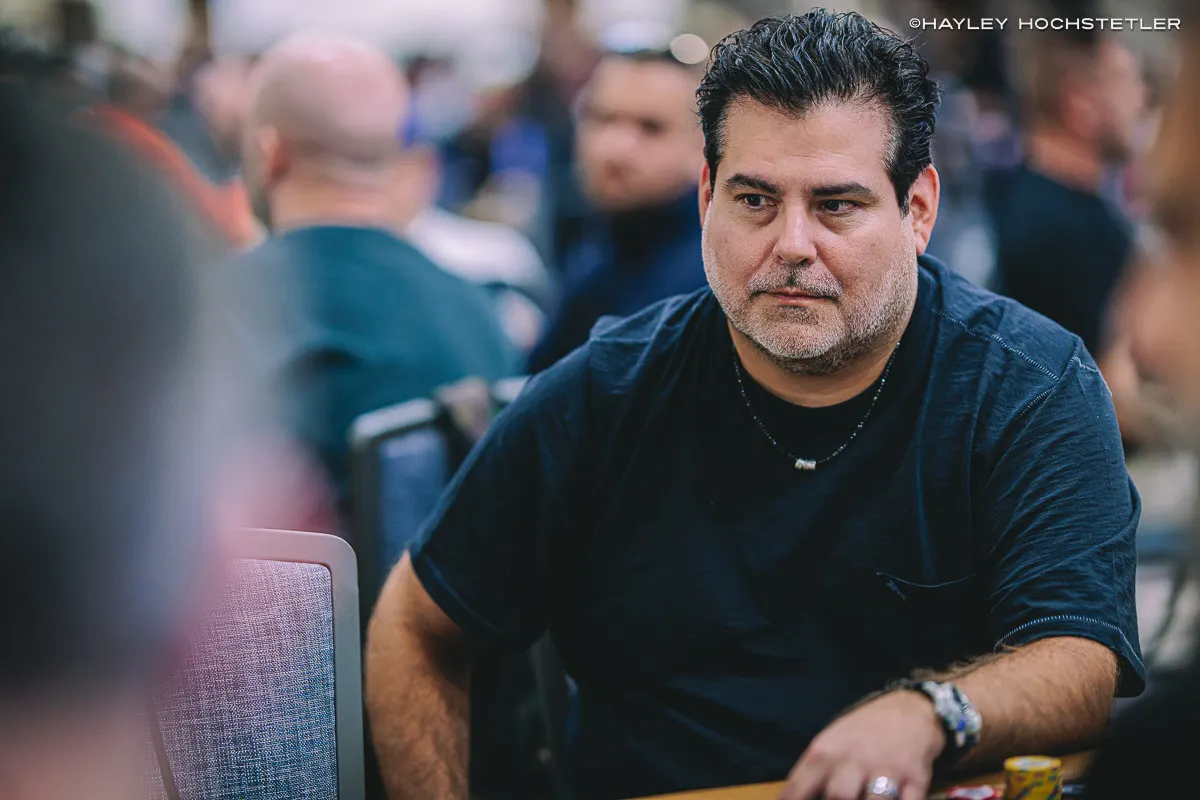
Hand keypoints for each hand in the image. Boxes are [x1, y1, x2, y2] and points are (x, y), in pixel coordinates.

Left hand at [779, 690, 945, 799]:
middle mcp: (854, 760)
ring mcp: (886, 770)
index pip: (800, 786)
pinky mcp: (915, 779)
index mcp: (826, 752)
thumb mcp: (831, 743)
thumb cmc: (862, 732)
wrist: (907, 709)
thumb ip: (813, 773)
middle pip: (838, 796)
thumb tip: (794, 797)